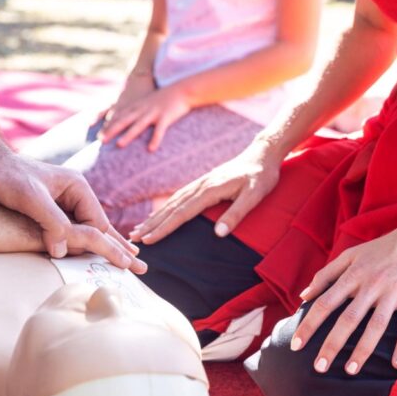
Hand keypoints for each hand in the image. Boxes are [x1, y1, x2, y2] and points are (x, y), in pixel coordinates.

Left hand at [0, 138, 145, 272]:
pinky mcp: (52, 211)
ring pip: (90, 230)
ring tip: (129, 259)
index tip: (120, 263)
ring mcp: (64, 204)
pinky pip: (75, 230)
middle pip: (101, 227)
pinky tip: (94, 251)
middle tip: (141, 265)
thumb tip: (63, 250)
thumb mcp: (31, 198)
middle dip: (120, 247)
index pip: (97, 223)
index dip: (107, 244)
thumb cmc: (7, 176)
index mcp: (77, 188)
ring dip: (108, 247)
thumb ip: (51, 223)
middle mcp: (75, 196)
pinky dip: (88, 243)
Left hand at [100, 84, 191, 151]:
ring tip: (119, 145)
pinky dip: (155, 139)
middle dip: (112, 130)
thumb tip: (129, 121)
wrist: (183, 89)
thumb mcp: (148, 102)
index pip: (119, 116)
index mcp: (138, 106)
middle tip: (101, 141)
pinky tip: (151, 149)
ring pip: (139, 125)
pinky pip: (160, 130)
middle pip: (125, 120)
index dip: (108, 125)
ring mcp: (154, 112)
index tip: (97, 135)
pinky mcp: (166, 116)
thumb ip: (138, 110)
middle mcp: (143, 109)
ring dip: (129, 135)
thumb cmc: (165, 98)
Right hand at [130, 140, 282, 243]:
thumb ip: (236, 214)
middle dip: (151, 224)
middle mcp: (200, 186)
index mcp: (210, 190)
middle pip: (171, 208)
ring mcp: (199, 184)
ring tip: (138, 230)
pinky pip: (178, 199)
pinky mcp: (202, 185)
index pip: (182, 213)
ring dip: (154, 217)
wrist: (262, 155)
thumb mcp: (255, 195)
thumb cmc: (261, 176)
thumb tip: (219, 234)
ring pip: (171, 203)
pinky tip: (158, 216)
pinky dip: (165, 209)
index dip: (164, 228)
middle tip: (133, 239)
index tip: (150, 240)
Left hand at [290, 223, 396, 374]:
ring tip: (350, 370)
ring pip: (375, 326)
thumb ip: (325, 275)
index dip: (309, 325)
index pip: (325, 303)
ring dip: (363, 350)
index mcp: (352, 275)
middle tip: (318, 368)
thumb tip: (303, 296)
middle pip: (347, 319)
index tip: (296, 345)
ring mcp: (393, 292)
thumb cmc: (380, 249)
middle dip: (331, 344)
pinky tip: (396, 364)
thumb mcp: (349, 255)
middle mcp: (370, 285)